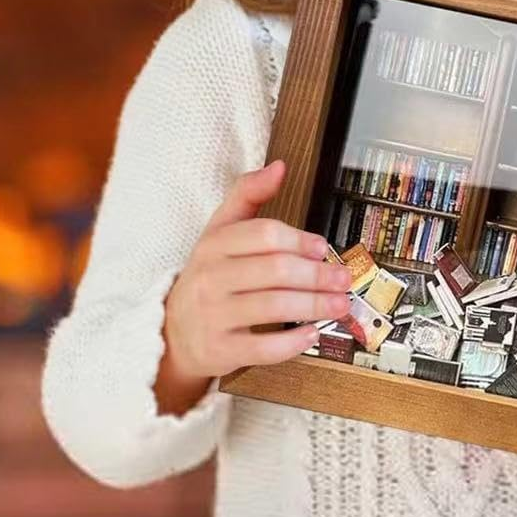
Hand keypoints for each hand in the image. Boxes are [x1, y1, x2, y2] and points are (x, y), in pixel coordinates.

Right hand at [160, 160, 351, 396]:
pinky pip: (261, 348)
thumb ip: (248, 194)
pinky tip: (312, 334)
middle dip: (317, 275)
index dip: (299, 239)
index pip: (263, 235)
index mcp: (214, 244)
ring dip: (315, 305)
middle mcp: (210, 279)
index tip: (323, 248)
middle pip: (275, 271)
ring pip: (273, 307)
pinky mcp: (219, 350)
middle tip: (343, 278)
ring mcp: (212, 317)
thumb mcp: (220, 230)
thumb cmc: (210, 275)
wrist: (173, 332)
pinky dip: (291, 342)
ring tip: (340, 304)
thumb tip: (279, 166)